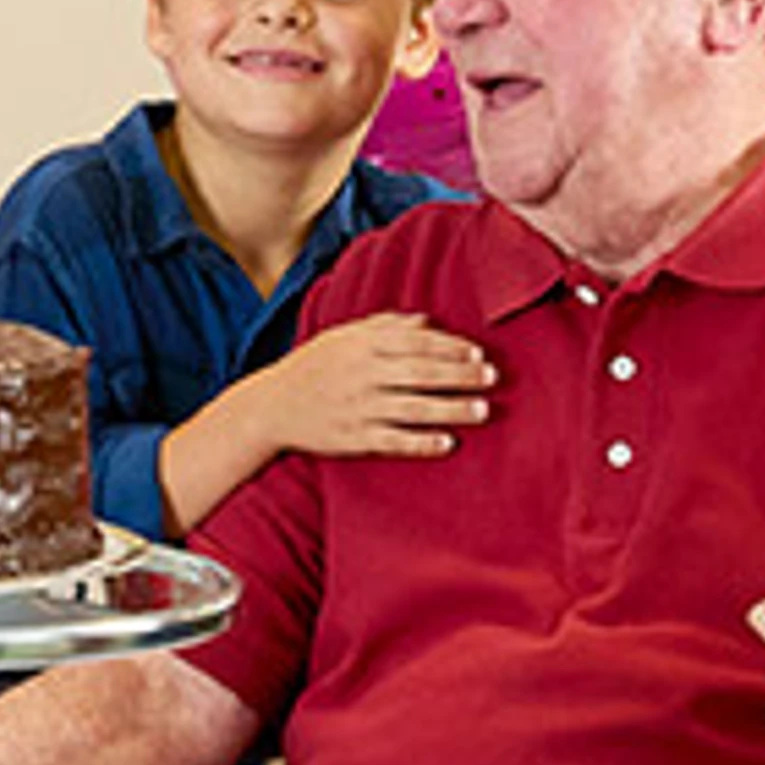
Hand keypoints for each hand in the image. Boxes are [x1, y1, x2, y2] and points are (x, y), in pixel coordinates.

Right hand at [239, 313, 496, 460]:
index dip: (448, 346)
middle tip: (492, 378)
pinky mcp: (352, 438)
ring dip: (450, 409)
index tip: (478, 352)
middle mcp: (362, 375)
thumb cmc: (315, 366)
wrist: (272, 406)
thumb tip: (427, 320)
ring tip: (482, 410)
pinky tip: (447, 443)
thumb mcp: (344, 336)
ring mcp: (357, 408)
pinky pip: (393, 441)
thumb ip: (385, 326)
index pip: (414, 342)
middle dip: (459, 375)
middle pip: (420, 373)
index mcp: (361, 346)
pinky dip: (421, 443)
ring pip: (412, 408)